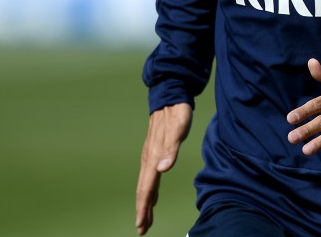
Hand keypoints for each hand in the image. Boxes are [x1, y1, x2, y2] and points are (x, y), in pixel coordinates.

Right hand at [135, 102, 192, 234]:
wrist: (170, 96)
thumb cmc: (176, 112)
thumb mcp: (179, 128)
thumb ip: (172, 149)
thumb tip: (163, 169)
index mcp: (153, 156)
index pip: (146, 188)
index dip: (143, 208)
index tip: (141, 225)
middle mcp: (149, 158)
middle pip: (144, 190)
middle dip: (142, 210)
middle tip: (142, 229)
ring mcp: (150, 155)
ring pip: (146, 184)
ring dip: (145, 203)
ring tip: (146, 219)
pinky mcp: (154, 152)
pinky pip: (150, 177)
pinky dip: (150, 190)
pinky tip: (153, 197)